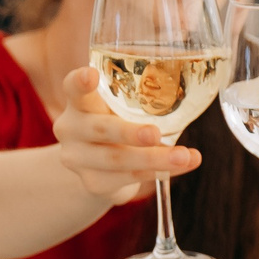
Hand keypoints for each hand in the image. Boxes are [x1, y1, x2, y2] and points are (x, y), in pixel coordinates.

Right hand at [53, 65, 198, 202]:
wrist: (97, 168)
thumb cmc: (115, 124)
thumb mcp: (117, 109)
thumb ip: (137, 101)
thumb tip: (186, 93)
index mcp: (79, 103)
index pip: (73, 88)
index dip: (80, 82)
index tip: (91, 75)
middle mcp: (72, 129)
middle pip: (99, 129)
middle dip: (129, 133)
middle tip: (154, 133)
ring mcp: (79, 159)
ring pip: (118, 159)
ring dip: (155, 158)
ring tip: (183, 156)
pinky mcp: (94, 183)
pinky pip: (130, 178)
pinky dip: (160, 171)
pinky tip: (184, 165)